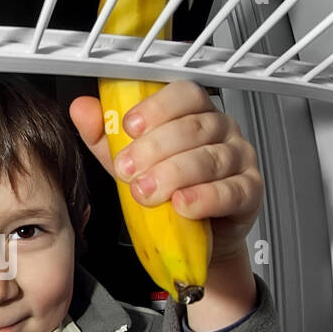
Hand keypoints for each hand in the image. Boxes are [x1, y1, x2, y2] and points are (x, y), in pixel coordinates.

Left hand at [69, 79, 262, 267]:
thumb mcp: (130, 162)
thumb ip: (106, 137)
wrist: (190, 238)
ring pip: (211, 158)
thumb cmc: (165, 192)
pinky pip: (232, 190)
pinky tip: (184, 204)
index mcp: (193, 113)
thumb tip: (82, 109)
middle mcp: (221, 130)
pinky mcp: (250, 192)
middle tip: (129, 170)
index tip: (130, 126)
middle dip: (155, 148)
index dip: (157, 107)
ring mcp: (239, 159)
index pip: (184, 94)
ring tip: (148, 192)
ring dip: (174, 174)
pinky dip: (206, 197)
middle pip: (194, 127)